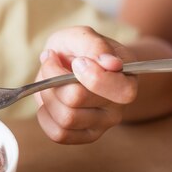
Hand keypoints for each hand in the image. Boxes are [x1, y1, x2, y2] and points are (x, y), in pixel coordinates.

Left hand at [34, 26, 137, 143]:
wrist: (72, 63)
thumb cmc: (79, 50)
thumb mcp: (82, 36)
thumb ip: (94, 45)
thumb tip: (110, 64)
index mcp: (126, 79)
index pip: (117, 90)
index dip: (90, 75)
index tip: (76, 61)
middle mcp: (118, 106)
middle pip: (77, 100)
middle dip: (55, 78)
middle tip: (51, 63)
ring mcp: (102, 124)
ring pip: (66, 118)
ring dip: (47, 96)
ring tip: (49, 82)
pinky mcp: (84, 135)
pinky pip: (60, 135)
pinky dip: (45, 117)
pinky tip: (48, 101)